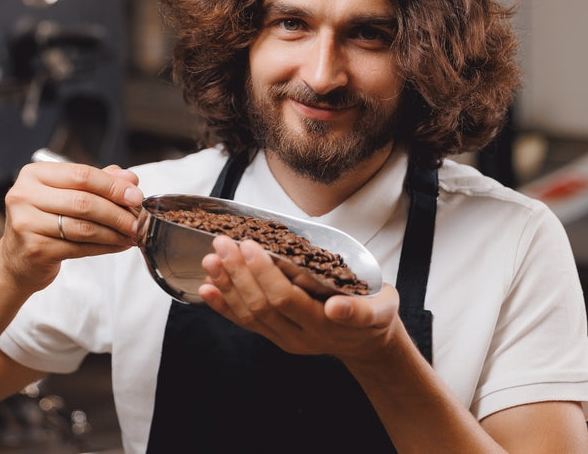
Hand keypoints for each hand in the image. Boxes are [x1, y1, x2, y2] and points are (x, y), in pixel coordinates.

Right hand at [0, 161, 143, 291]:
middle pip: (84, 201)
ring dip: (115, 232)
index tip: (136, 196)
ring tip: (132, 233)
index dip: (113, 186)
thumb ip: (98, 182)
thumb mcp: (66, 194)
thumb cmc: (44, 221)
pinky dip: (105, 246)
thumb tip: (130, 178)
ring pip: (84, 227)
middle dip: (117, 211)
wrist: (16, 260)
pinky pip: (80, 247)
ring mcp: (26, 223)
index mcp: (34, 174)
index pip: (81, 175)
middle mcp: (24, 196)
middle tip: (138, 219)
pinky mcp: (35, 249)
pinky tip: (119, 245)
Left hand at [198, 235, 401, 362]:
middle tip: (222, 243)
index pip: (285, 300)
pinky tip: (206, 289)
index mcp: (324, 327)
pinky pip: (245, 323)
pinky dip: (223, 305)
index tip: (250, 246)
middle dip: (238, 273)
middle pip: (260, 306)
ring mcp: (284, 339)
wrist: (368, 344)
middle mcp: (300, 337)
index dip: (264, 274)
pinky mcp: (275, 337)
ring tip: (210, 261)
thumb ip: (361, 310)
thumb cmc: (375, 316)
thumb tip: (336, 307)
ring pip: (248, 315)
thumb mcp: (381, 310)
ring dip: (226, 286)